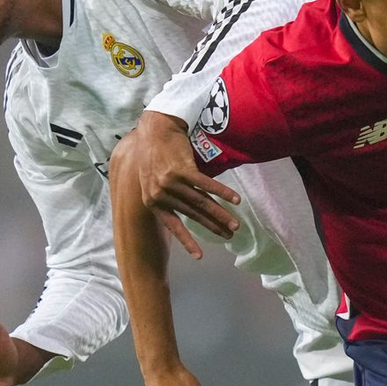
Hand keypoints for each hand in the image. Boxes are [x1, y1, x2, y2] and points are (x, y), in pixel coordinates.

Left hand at [131, 112, 242, 258]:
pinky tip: (235, 200)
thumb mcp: (151, 178)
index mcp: (152, 200)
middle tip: (228, 235)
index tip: (199, 256)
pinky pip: (206, 185)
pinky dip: (223, 192)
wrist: (155, 130)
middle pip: (193, 214)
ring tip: (235, 224)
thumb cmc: (154, 153)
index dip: (187, 241)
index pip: (173, 225)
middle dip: (212, 226)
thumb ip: (164, 195)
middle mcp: (160, 194)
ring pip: (201, 202)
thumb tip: (183, 207)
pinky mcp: (183, 169)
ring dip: (221, 214)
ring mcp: (171, 182)